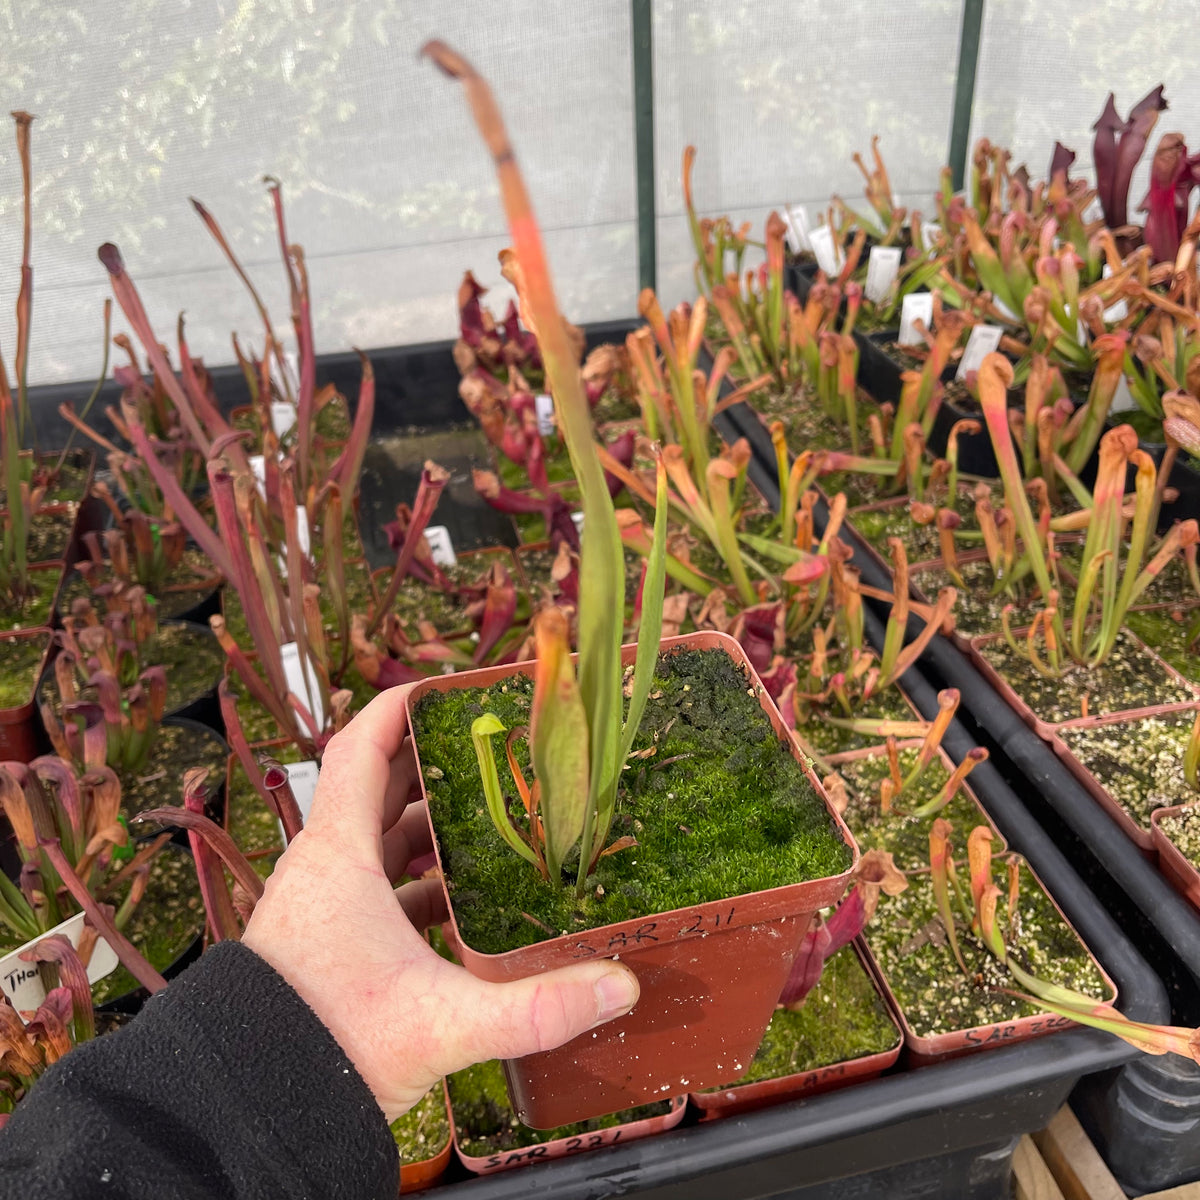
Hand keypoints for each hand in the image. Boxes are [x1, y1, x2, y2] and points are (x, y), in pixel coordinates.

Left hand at [242, 684, 639, 1121]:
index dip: (397, 708)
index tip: (446, 686)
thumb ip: (535, 1006)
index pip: (358, 749)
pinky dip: (419, 881)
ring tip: (493, 822)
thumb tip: (620, 986)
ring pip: (379, 842)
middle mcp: (325, 870)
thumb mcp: (443, 1022)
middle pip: (379, 789)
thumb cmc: (327, 1044)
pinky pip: (378, 889)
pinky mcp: (330, 943)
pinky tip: (464, 903)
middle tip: (493, 753)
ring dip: (430, 828)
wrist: (254, 1109)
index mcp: (339, 857)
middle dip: (434, 767)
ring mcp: (324, 907)